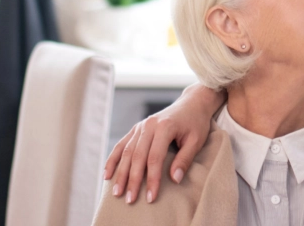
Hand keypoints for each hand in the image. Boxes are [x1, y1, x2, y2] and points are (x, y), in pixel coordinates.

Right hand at [103, 87, 217, 204]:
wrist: (191, 103)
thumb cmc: (196, 123)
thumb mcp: (196, 141)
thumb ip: (185, 159)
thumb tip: (175, 180)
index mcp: (164, 127)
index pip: (155, 158)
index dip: (152, 179)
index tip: (151, 197)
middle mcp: (148, 125)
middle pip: (137, 157)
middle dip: (133, 180)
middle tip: (130, 200)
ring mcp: (140, 126)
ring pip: (126, 152)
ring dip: (120, 173)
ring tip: (117, 192)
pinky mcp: (136, 129)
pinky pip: (121, 145)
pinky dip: (113, 160)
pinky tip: (107, 174)